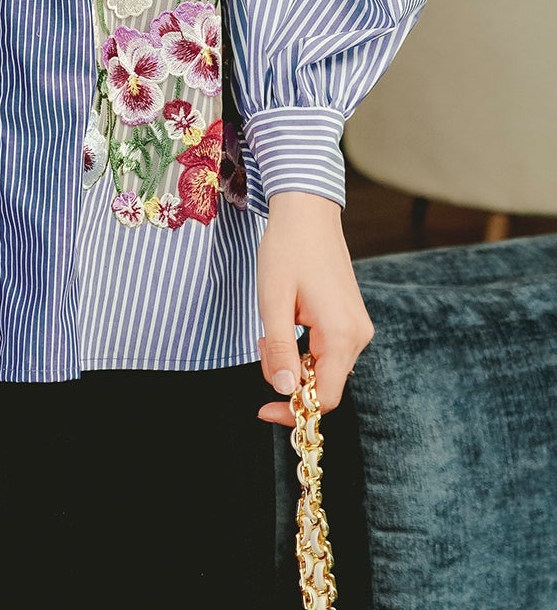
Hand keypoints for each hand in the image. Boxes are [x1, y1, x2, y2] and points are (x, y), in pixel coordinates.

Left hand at [254, 191, 373, 427]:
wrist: (307, 211)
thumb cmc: (287, 249)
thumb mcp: (274, 300)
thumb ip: (280, 349)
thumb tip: (283, 391)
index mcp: (341, 334)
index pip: (326, 398)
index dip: (295, 410)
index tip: (263, 408)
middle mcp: (358, 335)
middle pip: (323, 384)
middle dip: (287, 375)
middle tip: (263, 342)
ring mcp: (356, 326)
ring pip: (323, 366)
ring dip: (292, 359)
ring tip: (271, 326)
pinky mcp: (349, 318)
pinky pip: (326, 349)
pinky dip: (302, 346)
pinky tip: (286, 321)